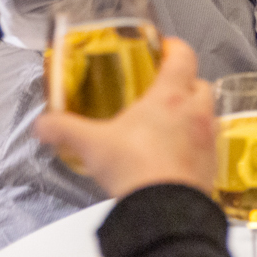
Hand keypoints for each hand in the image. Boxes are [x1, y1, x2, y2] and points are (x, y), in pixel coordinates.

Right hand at [34, 39, 216, 198]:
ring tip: (169, 122)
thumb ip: (63, 129)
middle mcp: (195, 113)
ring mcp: (208, 138)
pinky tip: (174, 152)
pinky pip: (208, 143)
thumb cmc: (137, 170)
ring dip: (192, 112)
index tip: (163, 48)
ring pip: (208, 113)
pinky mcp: (211, 163)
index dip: (174, 47)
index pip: (183, 56)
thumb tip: (45, 124)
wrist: (164, 210)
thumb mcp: (90, 145)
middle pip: (200, 83)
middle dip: (185, 82)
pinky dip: (195, 142)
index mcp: (170, 97)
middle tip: (163, 87)